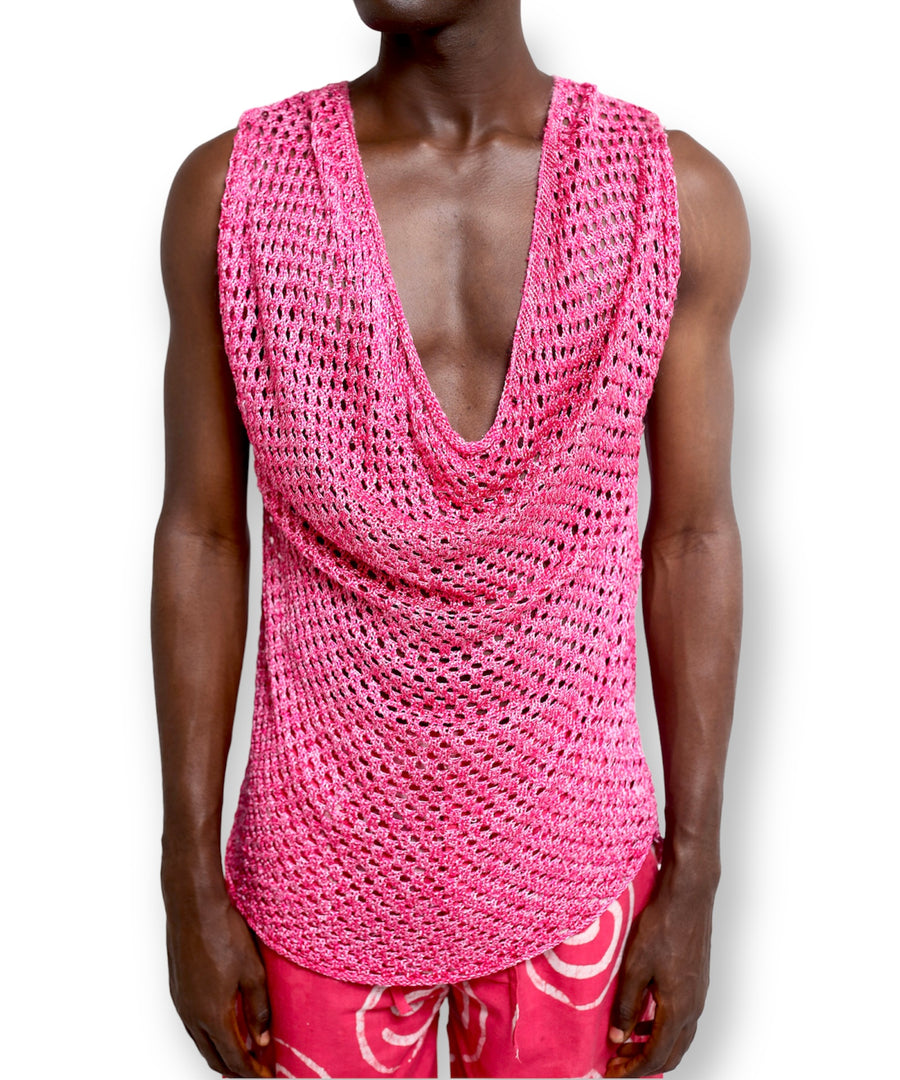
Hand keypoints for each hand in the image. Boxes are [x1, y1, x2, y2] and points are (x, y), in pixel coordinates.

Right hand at [164, 879, 272, 1077]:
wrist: (193, 905)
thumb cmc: (224, 933)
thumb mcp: (252, 971)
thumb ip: (258, 1009)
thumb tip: (262, 1040)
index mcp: (211, 1015)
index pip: (234, 1057)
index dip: (252, 1071)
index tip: (267, 1076)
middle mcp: (191, 1015)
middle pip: (213, 1056)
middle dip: (236, 1068)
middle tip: (257, 1069)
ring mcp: (180, 1003)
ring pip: (200, 1042)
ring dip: (220, 1052)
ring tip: (242, 1053)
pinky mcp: (177, 989)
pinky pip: (192, 1025)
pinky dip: (208, 1035)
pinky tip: (222, 1027)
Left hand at [605, 867, 715, 1076]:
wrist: (688, 897)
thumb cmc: (661, 926)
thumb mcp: (635, 967)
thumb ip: (627, 1006)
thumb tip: (618, 1039)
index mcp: (678, 1009)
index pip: (657, 1056)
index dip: (633, 1069)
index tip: (612, 1073)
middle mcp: (694, 1008)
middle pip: (672, 1054)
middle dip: (643, 1064)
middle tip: (616, 1063)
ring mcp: (699, 996)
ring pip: (679, 1038)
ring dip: (653, 1048)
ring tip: (626, 1043)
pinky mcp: (698, 983)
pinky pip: (682, 1020)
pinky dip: (662, 1030)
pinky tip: (643, 1019)